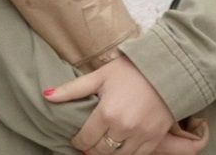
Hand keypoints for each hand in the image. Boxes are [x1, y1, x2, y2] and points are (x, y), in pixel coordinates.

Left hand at [47, 55, 199, 154]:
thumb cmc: (132, 70)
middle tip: (91, 143)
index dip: (78, 141)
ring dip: (109, 152)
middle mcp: (123, 127)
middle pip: (99, 152)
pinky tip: (123, 145)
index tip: (79, 138)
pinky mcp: (155, 138)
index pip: (84, 139)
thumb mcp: (101, 76)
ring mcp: (140, 135)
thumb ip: (72, 89)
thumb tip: (46, 95)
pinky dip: (128, 153)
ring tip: (106, 144)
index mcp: (106, 113)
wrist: (169, 68)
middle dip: (92, 149)